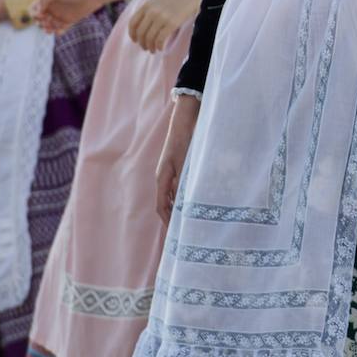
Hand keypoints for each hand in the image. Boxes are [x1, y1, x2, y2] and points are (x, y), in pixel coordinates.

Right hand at [31, 0, 104, 34]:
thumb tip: (37, 12)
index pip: (33, 8)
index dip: (33, 13)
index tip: (41, 15)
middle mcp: (52, 7)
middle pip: (39, 19)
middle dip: (40, 23)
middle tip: (47, 22)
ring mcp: (60, 14)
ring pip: (48, 26)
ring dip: (47, 29)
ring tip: (50, 30)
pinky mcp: (68, 21)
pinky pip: (59, 29)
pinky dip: (57, 32)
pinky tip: (60, 31)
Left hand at [128, 0, 202, 52]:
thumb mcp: (158, 0)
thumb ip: (149, 10)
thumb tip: (143, 28)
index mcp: (147, 5)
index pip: (133, 23)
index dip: (132, 34)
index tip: (135, 40)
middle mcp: (152, 11)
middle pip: (141, 33)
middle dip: (142, 43)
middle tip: (146, 48)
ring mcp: (161, 17)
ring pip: (150, 38)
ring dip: (150, 47)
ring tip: (153, 50)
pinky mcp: (172, 23)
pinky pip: (160, 39)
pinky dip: (159, 46)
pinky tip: (160, 48)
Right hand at [155, 96, 199, 221]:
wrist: (184, 122)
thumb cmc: (183, 142)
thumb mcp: (185, 164)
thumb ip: (184, 183)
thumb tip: (185, 203)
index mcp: (162, 178)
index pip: (162, 206)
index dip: (167, 221)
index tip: (175, 234)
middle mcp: (164, 177)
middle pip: (166, 203)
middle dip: (173, 217)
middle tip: (184, 231)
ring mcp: (170, 172)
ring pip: (173, 195)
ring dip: (179, 207)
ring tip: (190, 220)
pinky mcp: (178, 167)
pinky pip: (178, 187)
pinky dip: (184, 196)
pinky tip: (194, 201)